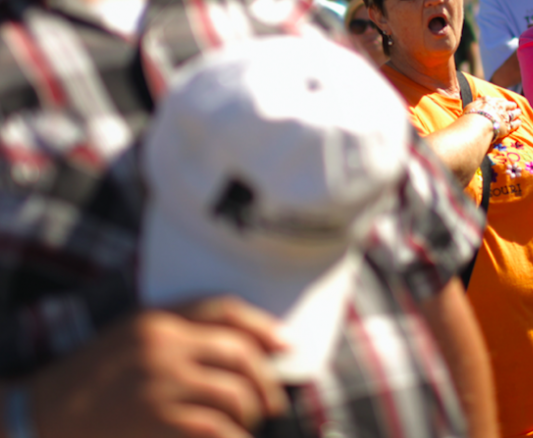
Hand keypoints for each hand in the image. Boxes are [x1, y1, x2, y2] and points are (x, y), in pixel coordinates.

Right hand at [33, 297, 288, 437]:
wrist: (42, 415)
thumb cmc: (92, 378)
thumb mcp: (131, 338)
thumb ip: (179, 333)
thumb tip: (245, 345)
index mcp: (158, 321)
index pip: (225, 310)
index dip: (264, 328)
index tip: (286, 346)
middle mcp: (163, 348)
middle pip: (239, 355)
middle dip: (265, 383)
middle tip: (270, 404)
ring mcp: (161, 386)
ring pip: (234, 395)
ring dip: (249, 415)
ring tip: (246, 427)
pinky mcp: (158, 423)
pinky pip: (214, 429)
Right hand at [463, 96, 521, 141]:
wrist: (479, 125)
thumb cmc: (472, 115)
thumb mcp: (472, 105)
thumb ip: (478, 101)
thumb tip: (481, 99)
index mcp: (491, 102)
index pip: (498, 100)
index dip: (502, 101)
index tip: (504, 102)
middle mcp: (500, 108)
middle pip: (508, 105)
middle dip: (512, 105)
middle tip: (514, 105)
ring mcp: (505, 117)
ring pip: (513, 114)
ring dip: (516, 113)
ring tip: (519, 112)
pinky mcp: (507, 127)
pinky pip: (514, 124)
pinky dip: (517, 123)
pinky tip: (519, 122)